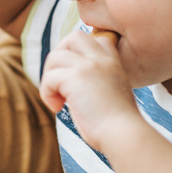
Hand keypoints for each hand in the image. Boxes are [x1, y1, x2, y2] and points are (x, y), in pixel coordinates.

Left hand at [38, 30, 139, 149]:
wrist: (124, 135)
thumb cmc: (118, 125)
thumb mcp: (113, 92)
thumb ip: (97, 80)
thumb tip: (71, 83)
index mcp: (113, 62)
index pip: (97, 39)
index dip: (81, 53)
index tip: (78, 77)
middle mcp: (102, 59)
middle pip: (73, 37)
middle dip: (60, 56)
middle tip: (61, 83)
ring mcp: (89, 66)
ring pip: (55, 56)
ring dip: (50, 78)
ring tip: (59, 98)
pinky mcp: (75, 77)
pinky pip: (49, 78)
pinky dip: (47, 93)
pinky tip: (57, 107)